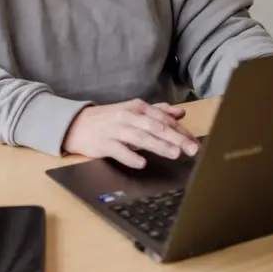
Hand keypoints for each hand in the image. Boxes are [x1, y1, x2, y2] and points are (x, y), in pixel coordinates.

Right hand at [62, 99, 199, 168]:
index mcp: (138, 107)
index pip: (163, 119)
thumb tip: (180, 113)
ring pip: (140, 137)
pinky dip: (130, 156)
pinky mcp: (104, 143)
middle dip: (175, 138)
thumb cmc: (110, 119)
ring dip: (158, 145)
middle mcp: (128, 116)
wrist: (78, 124)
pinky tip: (141, 163)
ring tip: (174, 154)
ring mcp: (116, 129)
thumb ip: (157, 112)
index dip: (180, 131)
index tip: (194, 142)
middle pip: (155, 127)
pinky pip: (119, 151)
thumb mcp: (133, 111)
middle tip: (191, 149)